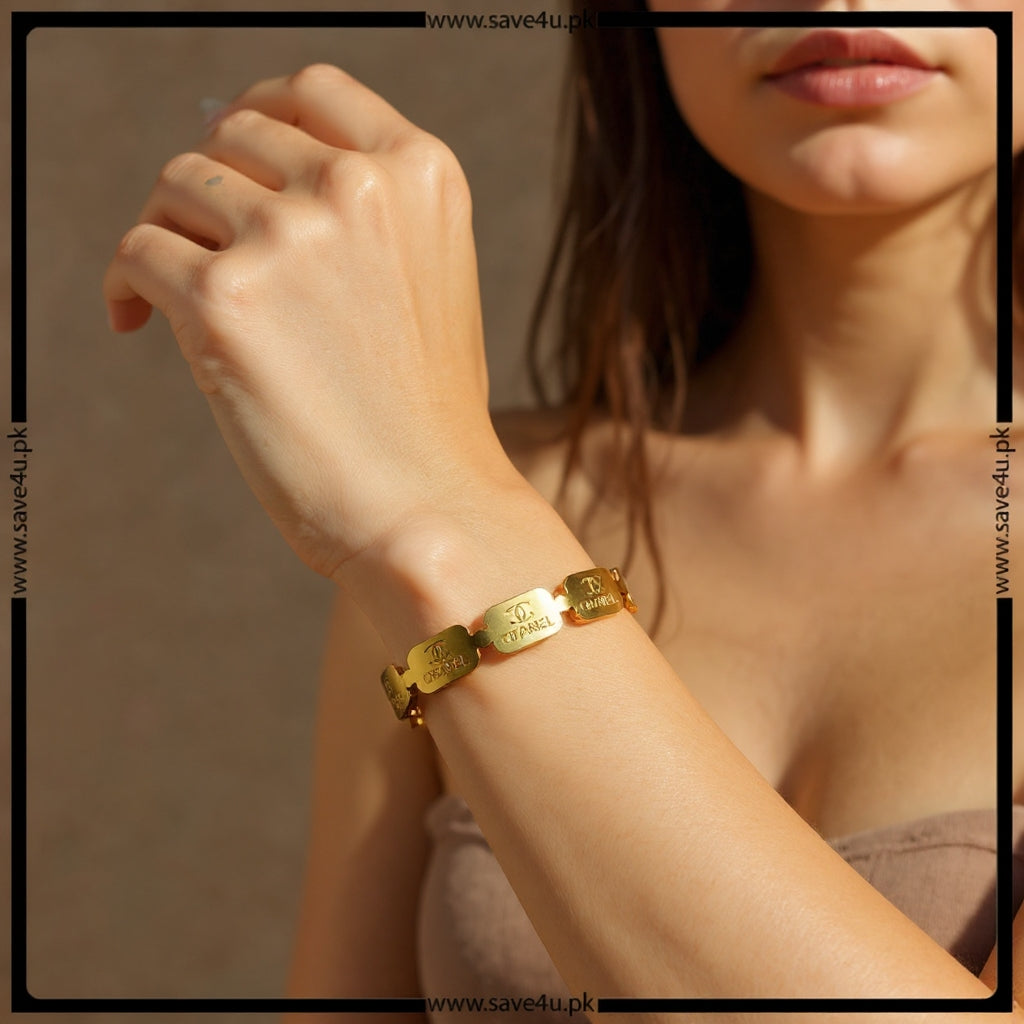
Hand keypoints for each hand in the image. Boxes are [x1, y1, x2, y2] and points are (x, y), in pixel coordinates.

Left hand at [103, 64, 518, 579]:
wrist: (430, 509)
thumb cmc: (427, 418)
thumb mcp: (431, 284)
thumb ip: (367, 218)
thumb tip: (252, 177)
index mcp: (420, 175)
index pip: (312, 91)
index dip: (259, 113)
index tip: (234, 154)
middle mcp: (356, 187)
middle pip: (233, 136)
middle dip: (209, 189)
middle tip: (202, 250)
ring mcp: (289, 236)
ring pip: (176, 187)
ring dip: (167, 236)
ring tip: (174, 299)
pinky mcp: (224, 300)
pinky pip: (138, 252)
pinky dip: (124, 285)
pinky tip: (138, 324)